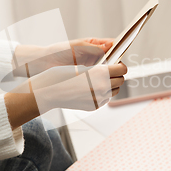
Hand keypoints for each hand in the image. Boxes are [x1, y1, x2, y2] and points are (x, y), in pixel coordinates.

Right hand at [7, 62, 126, 121]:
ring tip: (100, 80)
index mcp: (101, 73)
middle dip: (116, 75)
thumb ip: (99, 67)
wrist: (49, 92)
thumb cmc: (61, 75)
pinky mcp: (94, 106)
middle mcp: (102, 86)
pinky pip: (104, 99)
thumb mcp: (82, 65)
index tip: (116, 64)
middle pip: (120, 80)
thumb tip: (111, 67)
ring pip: (114, 91)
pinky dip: (102, 93)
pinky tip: (92, 88)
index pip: (122, 69)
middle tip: (109, 71)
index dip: (120, 65)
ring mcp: (99, 98)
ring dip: (111, 85)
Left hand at [12, 38, 113, 76]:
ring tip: (109, 74)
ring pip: (108, 70)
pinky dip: (102, 80)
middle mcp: (95, 55)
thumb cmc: (59, 51)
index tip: (124, 50)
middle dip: (116, 63)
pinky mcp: (88, 76)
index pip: (112, 45)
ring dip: (109, 72)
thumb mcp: (77, 46)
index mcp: (94, 45)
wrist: (45, 63)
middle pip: (113, 59)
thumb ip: (93, 46)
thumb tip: (110, 45)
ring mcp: (92, 66)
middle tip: (116, 66)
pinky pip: (100, 79)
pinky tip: (101, 81)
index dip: (120, 48)